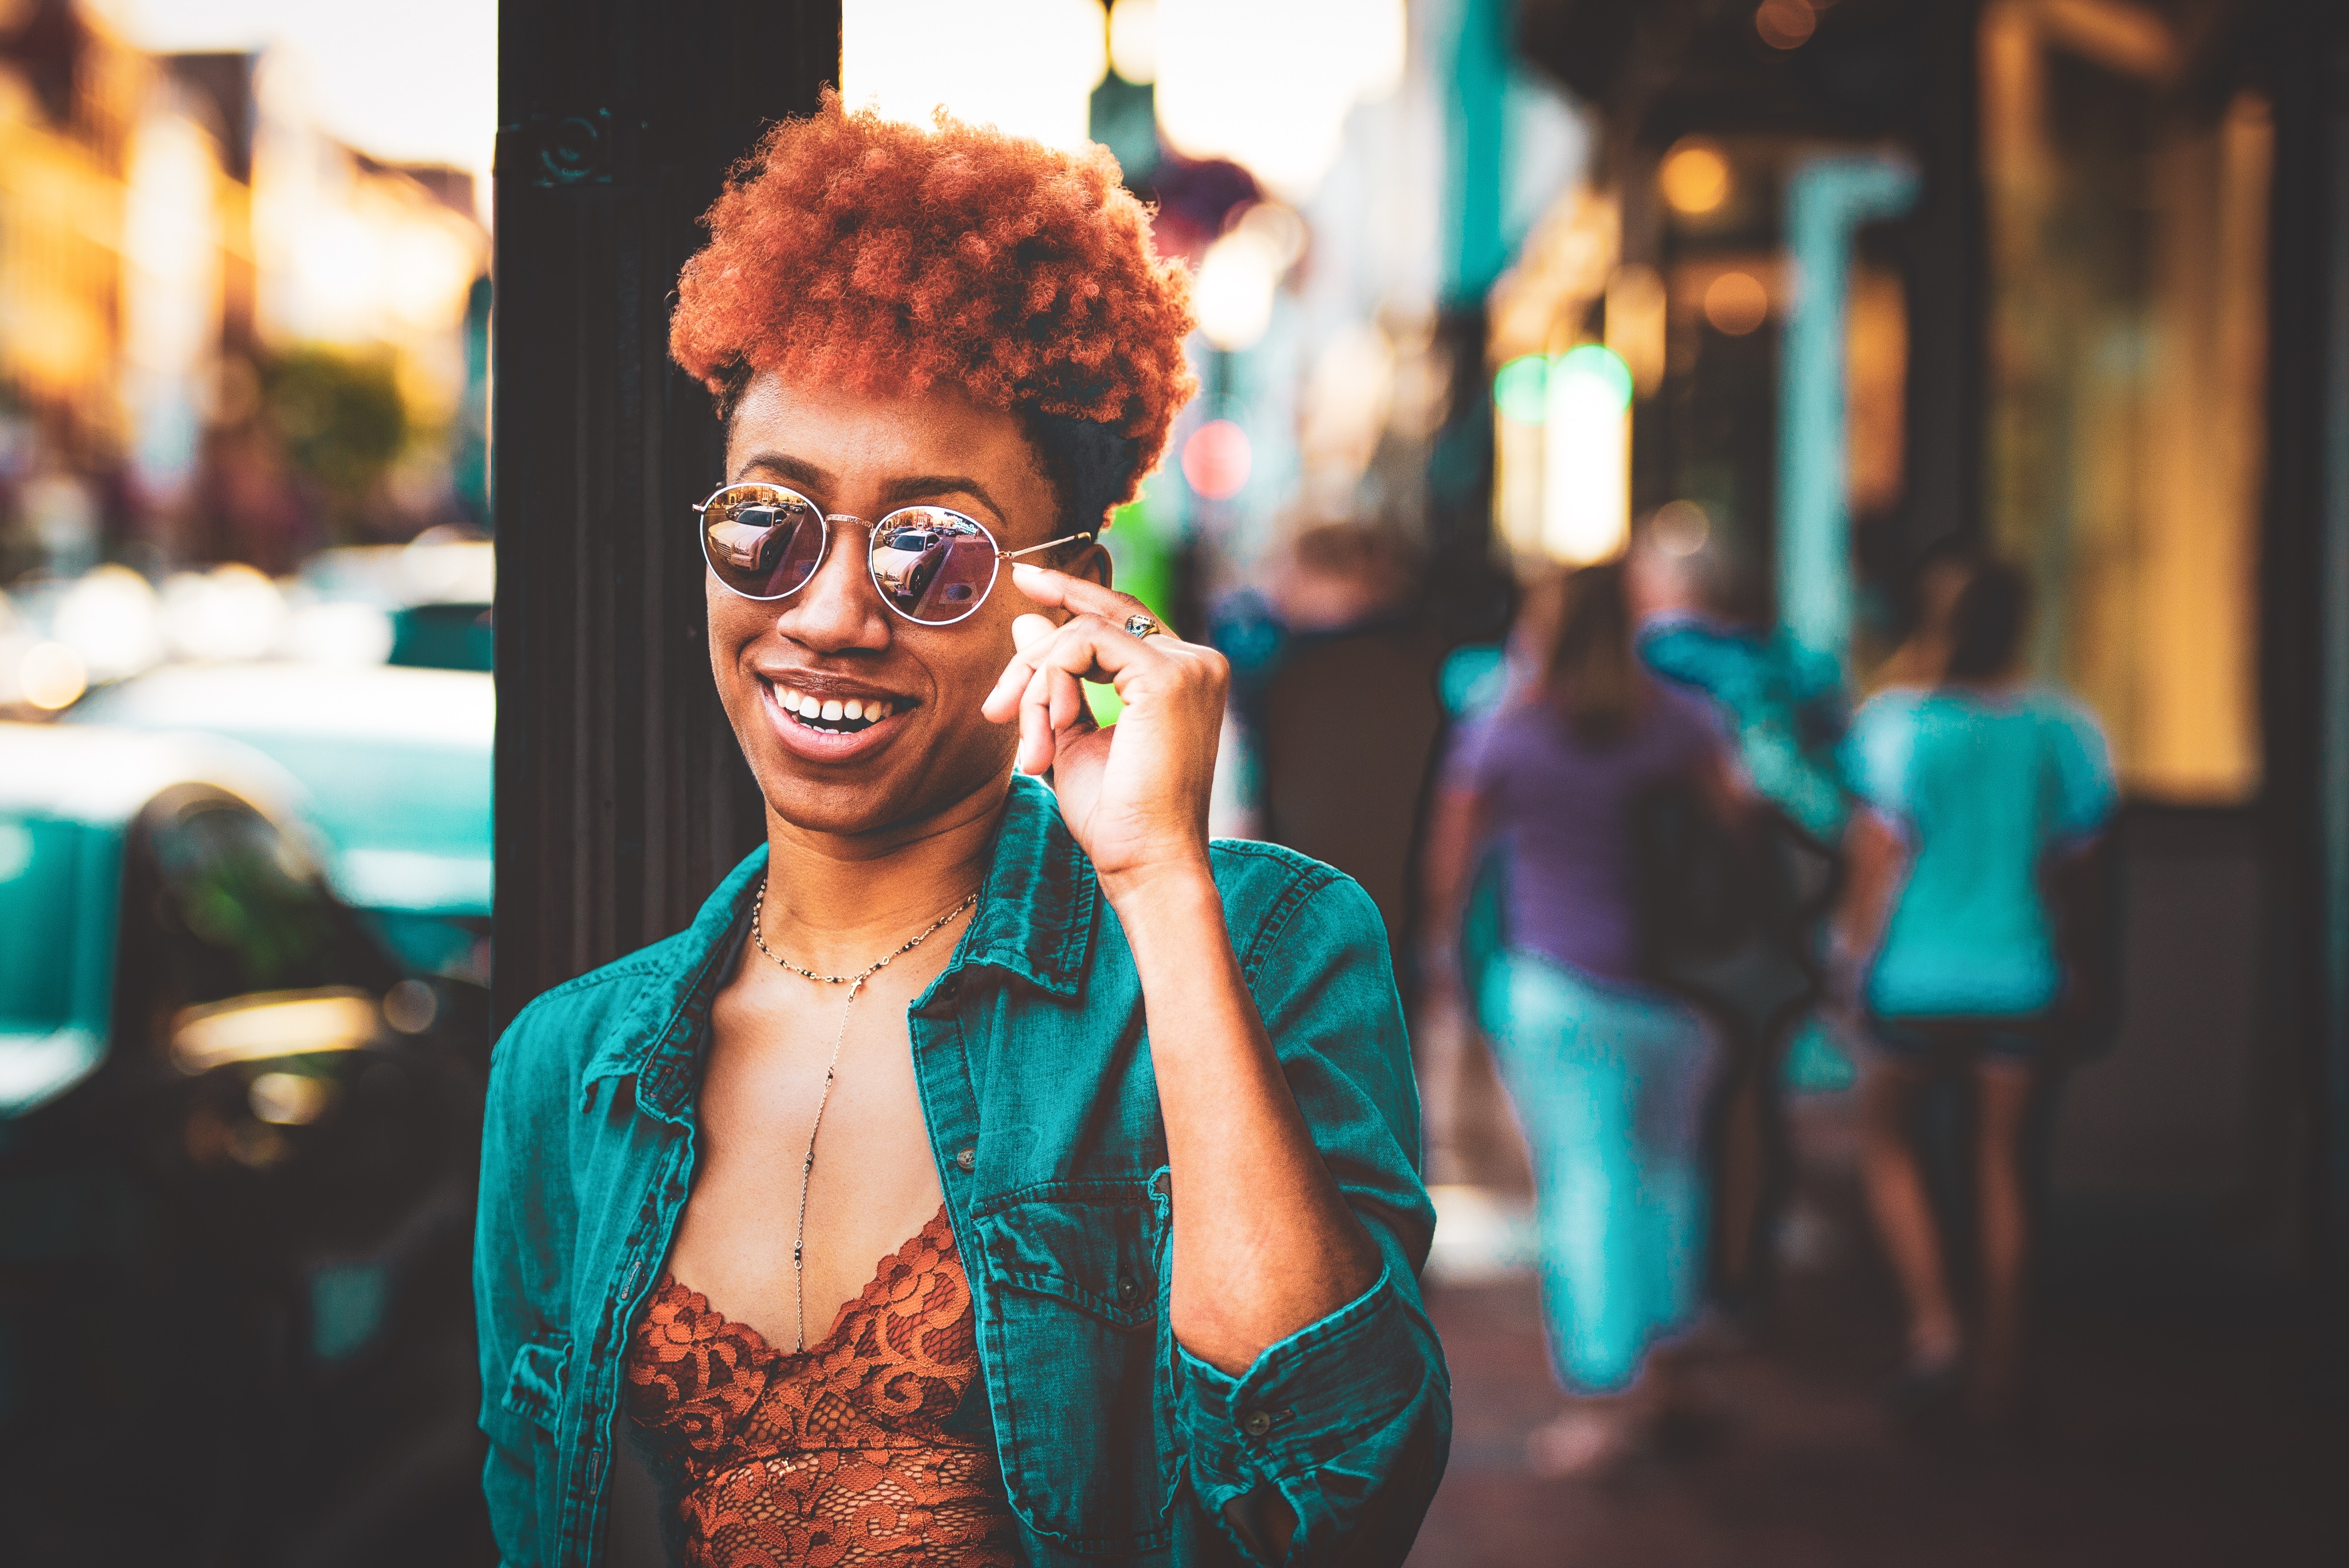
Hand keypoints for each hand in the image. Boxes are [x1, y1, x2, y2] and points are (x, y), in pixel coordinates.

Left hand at [981, 565, 1227, 895]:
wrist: (1146, 864)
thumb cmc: (1116, 818)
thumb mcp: (1071, 737)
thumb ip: (1054, 681)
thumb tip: (1026, 620)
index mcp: (1184, 677)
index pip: (1121, 619)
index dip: (1072, 593)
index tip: (1024, 579)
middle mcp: (1196, 662)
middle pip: (1097, 619)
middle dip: (1034, 654)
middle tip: (995, 706)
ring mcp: (1188, 665)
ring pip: (1082, 634)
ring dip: (1037, 686)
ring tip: (1030, 748)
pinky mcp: (1168, 676)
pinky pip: (1084, 646)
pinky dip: (1050, 686)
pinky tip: (1049, 734)